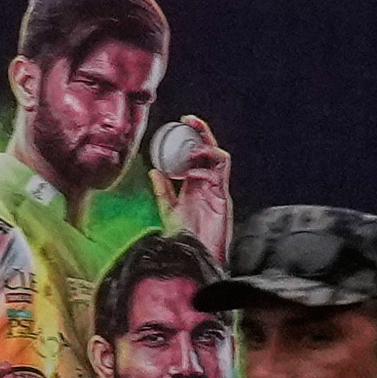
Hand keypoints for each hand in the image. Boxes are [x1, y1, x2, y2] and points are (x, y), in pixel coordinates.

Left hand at [153, 114, 234, 260]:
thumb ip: (163, 191)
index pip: (196, 154)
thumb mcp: (168, 211)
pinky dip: (205, 171)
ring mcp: (217, 190)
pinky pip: (219, 177)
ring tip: (192, 149)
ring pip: (220, 158)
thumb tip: (154, 170)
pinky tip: (192, 174)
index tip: (178, 124)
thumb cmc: (185, 239)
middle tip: (188, 120)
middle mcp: (208, 183)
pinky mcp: (223, 199)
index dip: (190, 137)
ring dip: (206, 148)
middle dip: (201, 132)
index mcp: (195, 184)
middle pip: (210, 150)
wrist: (196, 257)